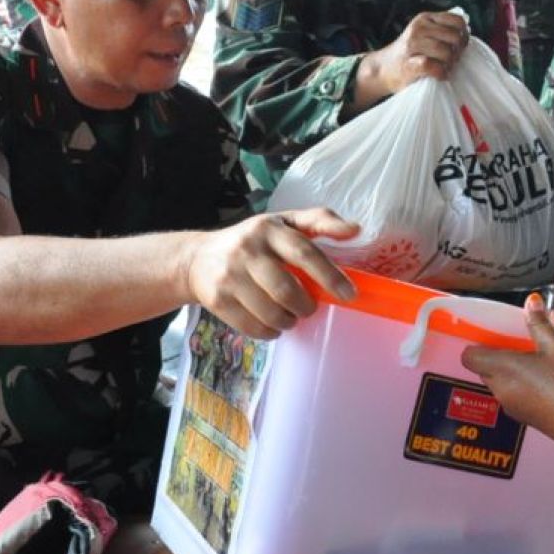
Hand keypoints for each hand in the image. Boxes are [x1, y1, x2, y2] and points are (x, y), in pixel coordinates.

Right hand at [187, 208, 358, 338]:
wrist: (197, 259)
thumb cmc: (253, 241)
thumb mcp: (283, 222)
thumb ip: (319, 221)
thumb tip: (355, 229)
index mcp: (269, 229)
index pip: (304, 252)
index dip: (330, 275)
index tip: (349, 294)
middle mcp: (247, 250)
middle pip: (287, 290)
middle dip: (306, 306)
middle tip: (309, 308)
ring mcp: (229, 276)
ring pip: (271, 312)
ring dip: (288, 322)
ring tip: (290, 317)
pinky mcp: (217, 300)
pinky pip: (252, 327)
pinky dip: (269, 332)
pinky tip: (272, 325)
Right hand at [361, 11, 470, 96]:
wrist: (382, 69)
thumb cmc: (409, 54)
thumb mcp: (423, 34)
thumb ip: (441, 30)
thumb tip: (466, 35)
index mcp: (425, 18)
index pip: (458, 21)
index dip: (464, 35)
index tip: (459, 46)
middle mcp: (419, 28)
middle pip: (455, 38)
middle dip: (457, 52)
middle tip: (451, 60)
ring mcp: (413, 45)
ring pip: (446, 52)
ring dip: (450, 64)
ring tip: (444, 68)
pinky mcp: (409, 64)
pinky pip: (434, 67)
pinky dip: (441, 74)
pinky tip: (439, 75)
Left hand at [461, 293, 553, 450]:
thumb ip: (540, 323)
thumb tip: (531, 303)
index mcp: (502, 369)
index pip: (469, 357)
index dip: (477, 343)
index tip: (494, 334)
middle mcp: (501, 389)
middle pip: (484, 368)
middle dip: (498, 354)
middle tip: (522, 343)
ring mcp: (512, 406)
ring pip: (500, 381)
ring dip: (513, 370)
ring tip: (540, 360)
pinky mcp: (525, 417)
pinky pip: (515, 394)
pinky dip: (524, 385)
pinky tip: (548, 379)